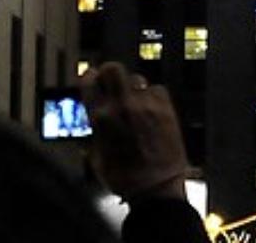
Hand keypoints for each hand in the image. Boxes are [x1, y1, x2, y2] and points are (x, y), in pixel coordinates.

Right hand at [81, 63, 189, 201]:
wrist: (155, 187)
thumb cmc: (124, 178)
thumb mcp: (96, 156)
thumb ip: (95, 133)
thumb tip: (96, 123)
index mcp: (100, 117)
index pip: (89, 82)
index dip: (89, 77)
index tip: (92, 77)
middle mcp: (122, 106)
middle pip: (114, 69)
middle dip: (110, 72)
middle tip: (111, 80)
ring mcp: (146, 105)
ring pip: (137, 79)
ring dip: (133, 88)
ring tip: (134, 101)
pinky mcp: (166, 108)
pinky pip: (157, 90)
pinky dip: (152, 96)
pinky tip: (151, 108)